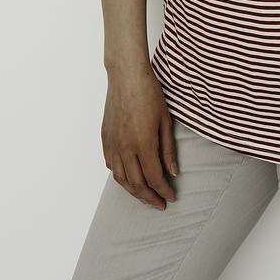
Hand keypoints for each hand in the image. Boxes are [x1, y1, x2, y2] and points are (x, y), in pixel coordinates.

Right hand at [101, 67, 178, 209]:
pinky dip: (120, 176)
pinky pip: (111, 165)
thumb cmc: (149, 93)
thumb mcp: (165, 120)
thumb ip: (168, 149)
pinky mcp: (105, 138)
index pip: (154, 178)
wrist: (126, 75)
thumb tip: (173, 172)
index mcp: (143, 143)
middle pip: (136, 184)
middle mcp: (125, 148)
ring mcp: (112, 144)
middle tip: (159, 204)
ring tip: (145, 195)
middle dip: (149, 197)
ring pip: (121, 178)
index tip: (171, 198)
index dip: (163, 191)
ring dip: (133, 191)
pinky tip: (129, 177)